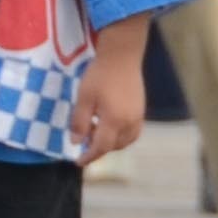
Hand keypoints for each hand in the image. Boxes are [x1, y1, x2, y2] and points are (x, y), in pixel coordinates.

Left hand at [76, 32, 151, 160]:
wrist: (122, 56)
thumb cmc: (99, 75)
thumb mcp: (84, 97)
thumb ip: (79, 122)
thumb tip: (76, 142)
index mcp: (114, 121)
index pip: (101, 147)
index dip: (89, 157)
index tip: (78, 161)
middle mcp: (129, 123)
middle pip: (114, 146)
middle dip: (98, 148)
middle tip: (84, 138)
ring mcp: (138, 117)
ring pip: (125, 141)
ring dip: (110, 143)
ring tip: (95, 130)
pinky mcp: (141, 111)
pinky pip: (132, 133)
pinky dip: (121, 136)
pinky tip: (110, 125)